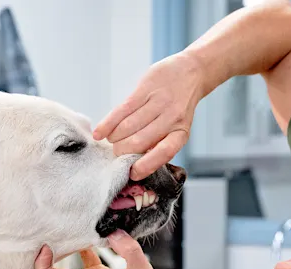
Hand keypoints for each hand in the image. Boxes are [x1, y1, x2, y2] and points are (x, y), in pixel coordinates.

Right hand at [93, 51, 203, 180]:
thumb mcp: (177, 128)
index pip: (163, 153)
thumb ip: (160, 143)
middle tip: (116, 153)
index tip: (132, 174)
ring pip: (127, 127)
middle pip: (138, 141)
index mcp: (181, 133)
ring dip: (114, 138)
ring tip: (112, 141)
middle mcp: (171, 118)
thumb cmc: (179, 107)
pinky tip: (99, 134)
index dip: (146, 165)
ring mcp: (158, 102)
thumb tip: (137, 162)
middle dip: (122, 151)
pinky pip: (122, 110)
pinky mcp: (145, 88)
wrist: (191, 72)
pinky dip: (107, 124)